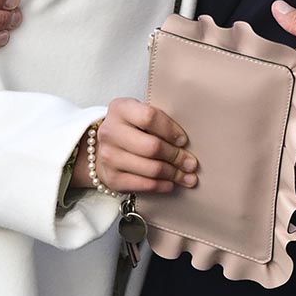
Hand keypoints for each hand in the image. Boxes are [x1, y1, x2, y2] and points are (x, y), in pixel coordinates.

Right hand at [78, 98, 197, 193]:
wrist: (104, 148)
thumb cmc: (130, 129)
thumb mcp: (139, 114)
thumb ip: (158, 121)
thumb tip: (186, 143)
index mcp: (120, 109)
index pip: (150, 117)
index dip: (170, 130)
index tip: (183, 140)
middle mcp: (110, 132)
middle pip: (152, 147)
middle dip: (176, 156)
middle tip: (191, 163)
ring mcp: (108, 156)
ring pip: (151, 169)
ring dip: (174, 174)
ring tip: (187, 176)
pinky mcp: (112, 178)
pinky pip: (144, 185)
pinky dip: (162, 186)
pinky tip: (171, 184)